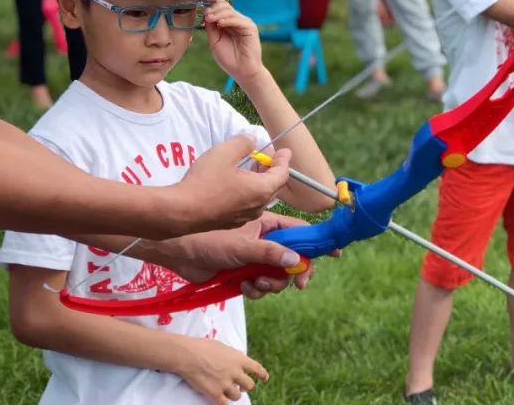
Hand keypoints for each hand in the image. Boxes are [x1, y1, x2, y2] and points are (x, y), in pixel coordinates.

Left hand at [161, 211, 316, 295]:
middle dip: (294, 272)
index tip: (333, 254)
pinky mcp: (242, 274)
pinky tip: (245, 287)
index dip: (316, 242)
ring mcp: (253, 257)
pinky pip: (260, 285)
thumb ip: (271, 254)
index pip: (299, 230)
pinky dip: (256, 289)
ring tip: (257, 283)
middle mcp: (263, 239)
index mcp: (267, 223)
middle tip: (298, 285)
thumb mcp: (244, 246)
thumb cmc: (209, 239)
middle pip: (292, 258)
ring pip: (277, 275)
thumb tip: (297, 262)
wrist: (179, 252)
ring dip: (272, 283)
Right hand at [168, 136, 289, 232]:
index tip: (284, 150)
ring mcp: (244, 217)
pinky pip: (247, 205)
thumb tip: (252, 140)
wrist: (181, 211)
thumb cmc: (205, 181)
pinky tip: (235, 183)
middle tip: (264, 157)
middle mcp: (258, 207)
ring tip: (250, 168)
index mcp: (262, 190)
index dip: (284, 160)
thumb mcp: (224, 152)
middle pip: (273, 186)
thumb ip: (243, 143)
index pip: (282, 174)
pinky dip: (248, 192)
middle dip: (271, 170)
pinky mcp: (231, 222)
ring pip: (260, 197)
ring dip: (259, 181)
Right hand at [174, 338, 267, 403]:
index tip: (264, 378)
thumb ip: (233, 355)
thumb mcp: (223, 347)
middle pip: (249, 385)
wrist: (189, 355)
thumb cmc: (203, 347)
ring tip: (227, 391)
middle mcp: (235, 372)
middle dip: (245, 386)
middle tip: (239, 386)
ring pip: (237, 396)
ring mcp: (226, 384)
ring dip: (234, 394)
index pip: (256, 368)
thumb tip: (238, 359)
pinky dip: (223, 402)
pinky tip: (220, 400)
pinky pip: (224, 404)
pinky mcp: (215, 393)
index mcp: (239, 359)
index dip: (262, 374)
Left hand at [201, 0, 263, 83]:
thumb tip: (205, 13)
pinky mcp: (250, 28)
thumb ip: (211, 27)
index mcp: (228, 22)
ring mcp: (244, 23)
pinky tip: (220, 23)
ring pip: (230, 11)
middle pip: (224, 6)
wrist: (242, 71)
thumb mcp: (215, 41)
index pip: (221, 7)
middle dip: (213, 7)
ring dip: (218, 14)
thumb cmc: (229, 58)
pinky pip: (237, 20)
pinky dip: (228, 20)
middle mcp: (237, 20)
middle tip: (205, 15)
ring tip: (209, 19)